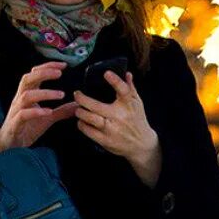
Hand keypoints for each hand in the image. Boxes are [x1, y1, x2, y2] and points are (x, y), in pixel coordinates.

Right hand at [0, 61, 77, 158]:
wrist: (9, 146)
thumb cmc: (26, 129)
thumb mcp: (47, 119)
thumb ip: (61, 111)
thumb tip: (77, 105)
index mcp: (27, 94)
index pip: (35, 74)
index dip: (48, 67)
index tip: (63, 65)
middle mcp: (20, 99)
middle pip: (28, 79)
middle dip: (43, 73)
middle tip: (59, 73)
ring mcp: (17, 110)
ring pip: (27, 95)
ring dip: (44, 93)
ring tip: (60, 94)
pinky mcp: (15, 123)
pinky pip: (24, 114)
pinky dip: (36, 111)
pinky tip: (48, 112)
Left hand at [74, 71, 161, 186]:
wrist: (142, 145)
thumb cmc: (137, 119)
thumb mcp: (137, 103)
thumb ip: (130, 88)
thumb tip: (126, 73)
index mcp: (129, 105)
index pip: (124, 91)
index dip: (115, 81)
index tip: (106, 73)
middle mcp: (120, 117)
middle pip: (96, 106)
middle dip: (81, 98)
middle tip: (77, 94)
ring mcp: (112, 130)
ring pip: (88, 118)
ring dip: (79, 111)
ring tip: (78, 107)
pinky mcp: (106, 140)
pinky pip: (87, 130)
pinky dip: (81, 124)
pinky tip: (82, 120)